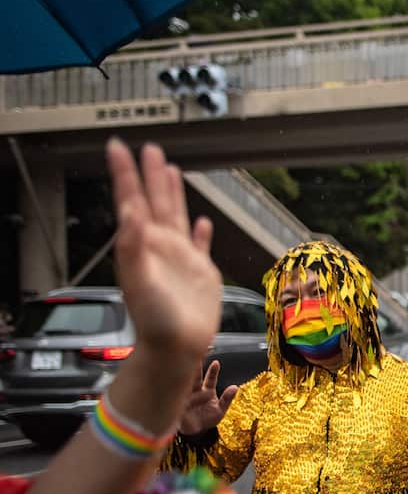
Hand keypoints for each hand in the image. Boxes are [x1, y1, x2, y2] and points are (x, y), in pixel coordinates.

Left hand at [108, 141, 219, 363]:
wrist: (177, 347)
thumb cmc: (156, 319)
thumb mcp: (139, 279)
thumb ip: (134, 244)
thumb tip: (130, 210)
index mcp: (143, 244)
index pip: (132, 199)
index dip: (125, 173)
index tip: (118, 147)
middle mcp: (160, 245)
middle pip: (155, 200)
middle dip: (150, 174)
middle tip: (149, 148)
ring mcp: (180, 258)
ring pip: (176, 215)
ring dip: (172, 193)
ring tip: (170, 171)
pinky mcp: (199, 271)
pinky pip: (199, 244)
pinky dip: (200, 232)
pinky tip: (202, 221)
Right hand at [179, 361, 237, 434]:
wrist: (196, 432)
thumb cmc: (207, 420)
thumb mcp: (221, 410)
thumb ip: (227, 399)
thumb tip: (235, 387)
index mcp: (206, 390)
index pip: (210, 378)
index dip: (213, 371)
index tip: (216, 363)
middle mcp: (195, 392)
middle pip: (195, 378)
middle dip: (196, 369)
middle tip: (197, 358)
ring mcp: (186, 398)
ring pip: (186, 387)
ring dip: (187, 380)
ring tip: (193, 379)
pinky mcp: (179, 406)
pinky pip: (180, 401)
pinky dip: (182, 397)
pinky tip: (183, 395)